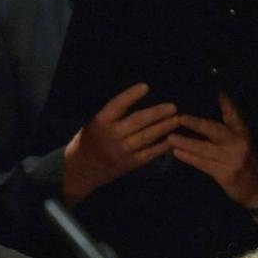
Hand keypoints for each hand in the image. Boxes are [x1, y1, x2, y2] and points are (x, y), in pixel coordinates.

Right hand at [61, 82, 179, 204]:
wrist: (80, 171)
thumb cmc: (88, 142)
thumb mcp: (93, 125)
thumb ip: (112, 116)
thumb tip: (137, 101)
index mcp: (100, 123)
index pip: (117, 106)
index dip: (131, 96)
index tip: (145, 87)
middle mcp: (111, 136)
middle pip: (137, 121)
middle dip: (157, 113)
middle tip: (173, 107)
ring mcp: (121, 151)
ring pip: (146, 137)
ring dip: (163, 127)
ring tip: (177, 119)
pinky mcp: (129, 164)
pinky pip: (148, 154)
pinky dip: (162, 146)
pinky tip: (172, 139)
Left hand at [168, 93, 257, 210]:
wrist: (257, 187)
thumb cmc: (244, 160)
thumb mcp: (240, 140)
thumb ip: (228, 125)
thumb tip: (209, 106)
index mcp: (242, 131)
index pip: (232, 113)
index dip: (223, 101)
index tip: (210, 91)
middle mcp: (238, 142)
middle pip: (214, 129)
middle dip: (195, 123)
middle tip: (178, 117)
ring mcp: (232, 158)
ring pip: (204, 148)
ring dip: (185, 142)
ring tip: (170, 137)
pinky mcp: (225, 174)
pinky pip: (202, 164)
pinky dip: (188, 158)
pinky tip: (176, 153)